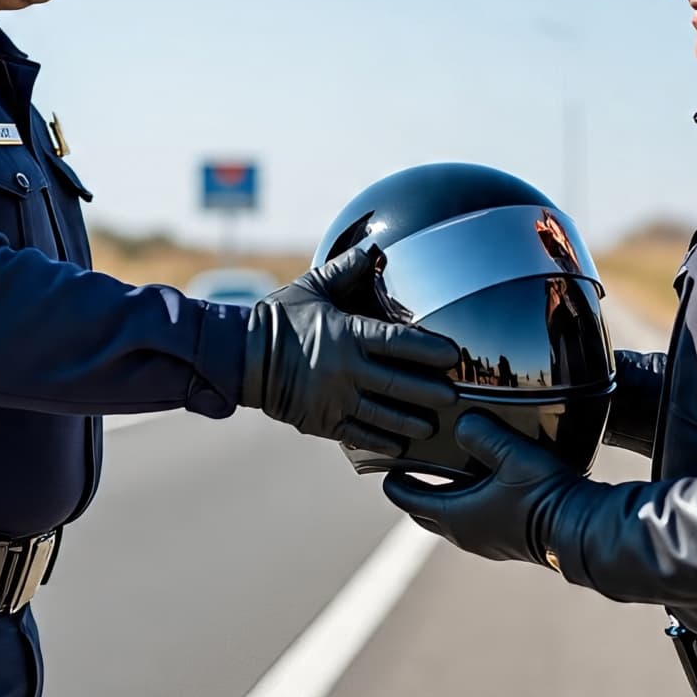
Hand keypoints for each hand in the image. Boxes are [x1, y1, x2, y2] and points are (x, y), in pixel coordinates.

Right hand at [241, 246, 457, 451]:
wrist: (242, 356)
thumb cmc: (279, 318)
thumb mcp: (312, 287)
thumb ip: (344, 270)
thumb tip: (371, 249)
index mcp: (347, 333)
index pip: (399, 342)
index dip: (429, 349)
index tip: (452, 355)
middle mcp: (346, 369)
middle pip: (399, 384)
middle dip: (430, 391)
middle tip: (454, 396)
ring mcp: (335, 398)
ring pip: (383, 414)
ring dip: (411, 422)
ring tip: (432, 426)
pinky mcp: (322, 421)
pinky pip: (358, 434)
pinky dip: (381, 442)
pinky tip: (400, 447)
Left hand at [383, 410, 593, 563]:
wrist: (582, 529)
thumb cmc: (543, 495)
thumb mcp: (511, 455)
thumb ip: (483, 435)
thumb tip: (462, 423)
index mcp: (458, 517)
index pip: (411, 501)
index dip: (396, 484)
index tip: (387, 470)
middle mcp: (468, 535)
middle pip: (428, 515)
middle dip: (415, 494)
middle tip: (409, 471)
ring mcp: (489, 541)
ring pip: (452, 520)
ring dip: (443, 499)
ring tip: (444, 474)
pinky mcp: (508, 541)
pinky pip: (476, 522)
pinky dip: (467, 505)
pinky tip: (483, 487)